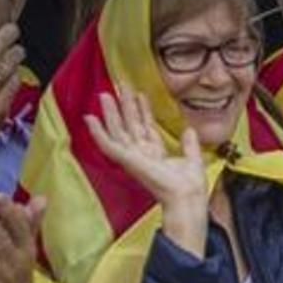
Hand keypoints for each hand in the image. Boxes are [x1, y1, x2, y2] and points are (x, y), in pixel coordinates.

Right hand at [85, 87, 209, 256]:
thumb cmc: (189, 186)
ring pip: (117, 130)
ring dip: (110, 113)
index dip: (142, 110)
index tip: (139, 95)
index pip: (146, 128)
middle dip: (125, 106)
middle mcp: (142, 155)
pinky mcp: (126, 160)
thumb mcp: (192, 158)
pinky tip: (90, 119)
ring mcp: (132, 157)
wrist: (187, 196)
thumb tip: (189, 130)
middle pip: (129, 125)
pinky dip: (97, 132)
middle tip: (120, 86)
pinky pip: (107, 144)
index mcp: (156, 154)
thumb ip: (189, 144)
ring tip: (105, 94)